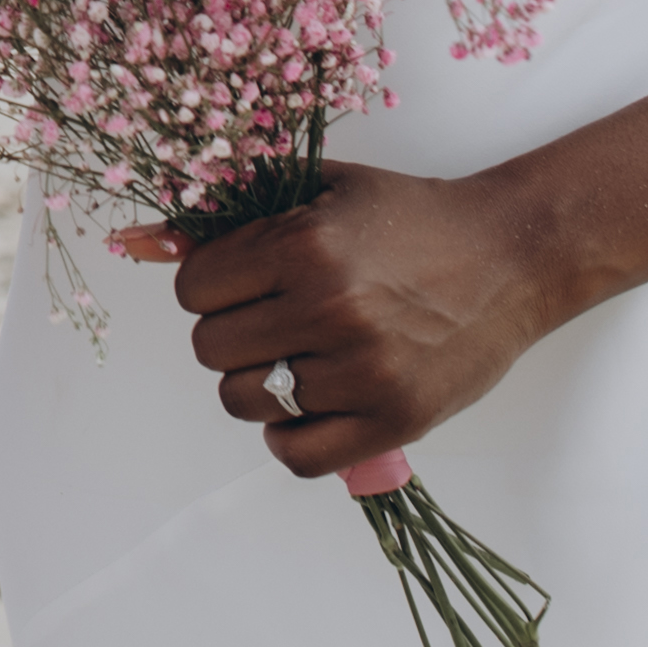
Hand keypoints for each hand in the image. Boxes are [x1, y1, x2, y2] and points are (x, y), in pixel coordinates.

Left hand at [120, 163, 570, 477]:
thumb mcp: (317, 192)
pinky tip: (307, 403)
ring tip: (297, 355)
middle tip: (272, 317)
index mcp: (306, 246)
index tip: (245, 279)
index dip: (211, 283)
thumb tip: (136, 239)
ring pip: (244, 401)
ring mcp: (364, 372)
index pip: (194, 289)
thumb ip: (228, 213)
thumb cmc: (409, 217)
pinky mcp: (395, 421)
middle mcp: (331, 309)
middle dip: (230, 332)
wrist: (511, 254)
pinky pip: (295, 455)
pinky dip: (287, 435)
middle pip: (210, 349)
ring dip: (256, 383)